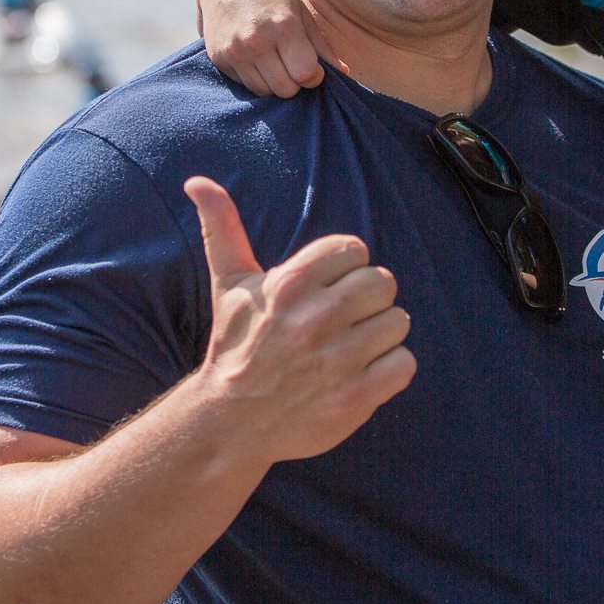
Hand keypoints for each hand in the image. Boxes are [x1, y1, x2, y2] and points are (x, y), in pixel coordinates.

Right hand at [183, 176, 412, 461]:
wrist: (231, 421)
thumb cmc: (236, 345)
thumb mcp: (229, 284)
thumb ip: (222, 227)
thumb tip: (197, 181)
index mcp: (290, 283)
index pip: (354, 249)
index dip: (344, 269)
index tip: (325, 290)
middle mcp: (315, 318)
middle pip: (383, 282)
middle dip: (367, 300)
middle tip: (343, 320)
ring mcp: (337, 360)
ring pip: (398, 322)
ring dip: (380, 336)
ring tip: (350, 348)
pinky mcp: (355, 398)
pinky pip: (405, 364)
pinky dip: (391, 370)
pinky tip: (363, 374)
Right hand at [197, 0, 342, 97]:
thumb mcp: (301, 13)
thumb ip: (321, 46)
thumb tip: (344, 73)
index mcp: (283, 27)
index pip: (306, 75)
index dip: (314, 76)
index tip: (313, 66)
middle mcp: (256, 42)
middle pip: (285, 90)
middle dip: (295, 83)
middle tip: (293, 65)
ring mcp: (234, 51)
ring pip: (264, 92)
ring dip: (274, 83)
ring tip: (275, 61)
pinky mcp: (219, 59)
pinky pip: (245, 85)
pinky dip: (255, 78)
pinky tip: (256, 58)